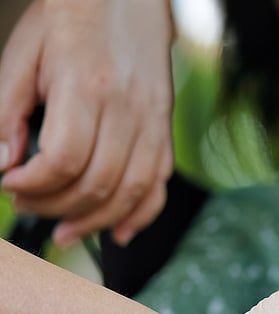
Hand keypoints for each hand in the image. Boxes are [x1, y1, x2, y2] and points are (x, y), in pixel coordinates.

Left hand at [0, 0, 174, 245]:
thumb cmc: (71, 21)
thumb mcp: (23, 55)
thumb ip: (7, 112)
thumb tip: (2, 165)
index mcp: (87, 86)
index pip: (64, 159)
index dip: (32, 185)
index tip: (9, 186)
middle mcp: (128, 108)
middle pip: (98, 182)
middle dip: (55, 207)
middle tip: (27, 205)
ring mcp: (154, 120)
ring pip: (132, 191)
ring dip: (95, 221)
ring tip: (65, 231)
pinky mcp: (166, 128)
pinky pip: (160, 183)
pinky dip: (141, 215)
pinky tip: (119, 231)